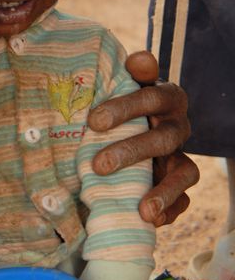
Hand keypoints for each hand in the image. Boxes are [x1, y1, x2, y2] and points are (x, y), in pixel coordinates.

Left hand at [88, 50, 198, 225]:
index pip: (154, 97)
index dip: (127, 108)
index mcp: (167, 99)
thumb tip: (139, 59)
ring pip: (185, 173)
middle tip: (97, 165)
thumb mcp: (121, 88)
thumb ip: (129, 74)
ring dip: (164, 191)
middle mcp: (178, 128)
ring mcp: (181, 158)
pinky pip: (184, 201)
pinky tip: (149, 221)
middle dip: (131, 152)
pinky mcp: (179, 185)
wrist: (125, 137)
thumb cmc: (120, 109)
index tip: (94, 121)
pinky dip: (169, 211)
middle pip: (163, 139)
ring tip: (143, 211)